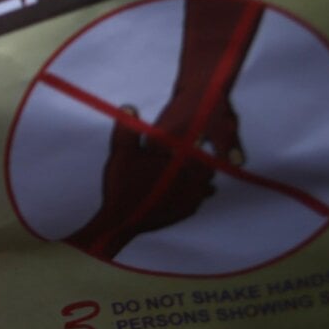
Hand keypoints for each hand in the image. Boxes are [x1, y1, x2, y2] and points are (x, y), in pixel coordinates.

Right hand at [64, 106, 216, 258]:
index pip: (201, 150)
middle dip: (201, 162)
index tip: (197, 140)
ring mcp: (191, 198)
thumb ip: (127, 129)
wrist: (122, 221)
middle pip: (207, 168)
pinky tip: (184, 191)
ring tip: (188, 174)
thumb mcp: (121, 153)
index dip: (198, 144)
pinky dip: (195, 195)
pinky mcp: (186, 212)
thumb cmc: (123, 185)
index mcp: (181, 163)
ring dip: (201, 179)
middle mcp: (192, 180)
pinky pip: (198, 201)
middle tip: (191, 157)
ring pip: (207, 185)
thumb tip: (129, 106)